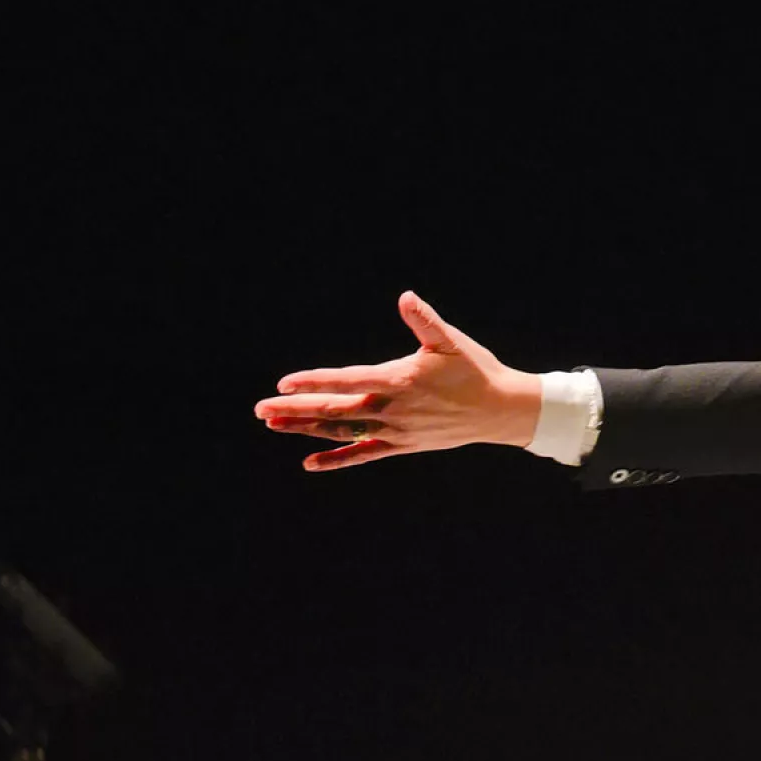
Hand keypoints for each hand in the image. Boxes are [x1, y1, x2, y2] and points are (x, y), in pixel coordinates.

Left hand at [254, 291, 540, 471]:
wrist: (500, 410)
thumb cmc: (475, 369)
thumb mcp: (450, 340)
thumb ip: (424, 320)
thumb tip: (406, 298)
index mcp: (399, 381)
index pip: (347, 382)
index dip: (314, 382)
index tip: (284, 383)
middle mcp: (392, 410)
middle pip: (334, 411)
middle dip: (295, 409)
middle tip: (260, 409)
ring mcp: (395, 431)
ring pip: (342, 432)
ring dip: (306, 429)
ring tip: (273, 425)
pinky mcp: (402, 445)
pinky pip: (363, 454)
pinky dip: (336, 459)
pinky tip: (309, 463)